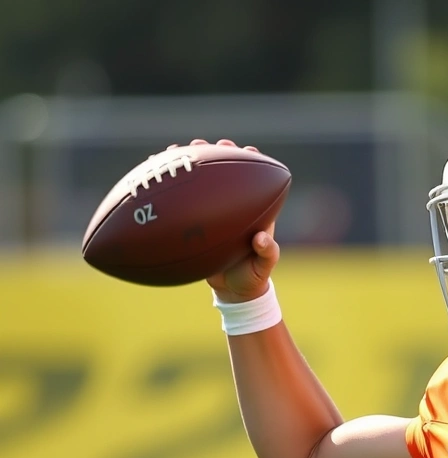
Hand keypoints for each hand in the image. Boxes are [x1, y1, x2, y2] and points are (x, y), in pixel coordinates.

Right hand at [167, 138, 279, 302]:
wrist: (233, 291)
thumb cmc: (252, 276)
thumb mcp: (263, 268)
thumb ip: (267, 254)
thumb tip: (260, 239)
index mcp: (253, 211)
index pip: (254, 178)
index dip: (251, 160)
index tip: (244, 149)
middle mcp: (232, 206)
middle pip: (224, 171)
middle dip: (216, 153)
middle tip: (204, 144)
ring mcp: (211, 211)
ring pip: (200, 181)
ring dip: (188, 163)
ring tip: (175, 150)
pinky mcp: (193, 222)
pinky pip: (180, 203)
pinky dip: (167, 192)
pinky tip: (149, 179)